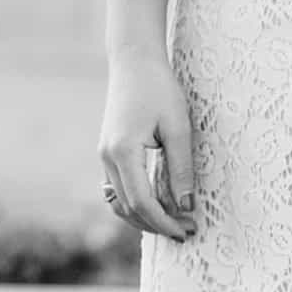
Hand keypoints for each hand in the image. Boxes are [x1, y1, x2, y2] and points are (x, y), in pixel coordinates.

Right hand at [99, 52, 194, 242]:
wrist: (134, 60)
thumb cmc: (159, 88)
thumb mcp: (178, 127)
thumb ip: (181, 169)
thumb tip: (186, 205)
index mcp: (123, 152)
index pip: (142, 203)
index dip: (164, 222)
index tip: (187, 230)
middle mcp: (107, 157)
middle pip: (128, 208)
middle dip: (156, 224)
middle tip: (186, 229)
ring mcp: (104, 156)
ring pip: (120, 203)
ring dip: (144, 218)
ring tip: (173, 221)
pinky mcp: (108, 153)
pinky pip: (118, 189)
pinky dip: (135, 203)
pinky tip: (157, 206)